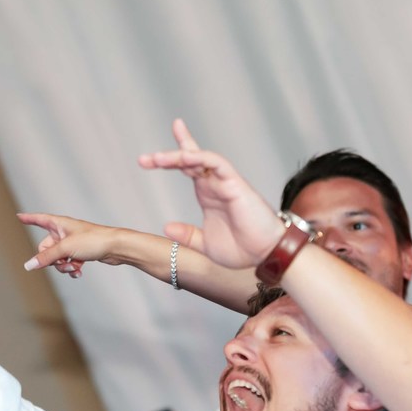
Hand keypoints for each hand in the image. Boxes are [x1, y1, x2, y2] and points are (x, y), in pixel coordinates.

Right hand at [19, 212, 123, 277]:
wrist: (116, 247)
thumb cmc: (94, 240)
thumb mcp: (66, 248)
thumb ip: (46, 258)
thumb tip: (29, 265)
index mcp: (59, 224)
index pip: (39, 219)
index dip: (28, 218)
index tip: (19, 216)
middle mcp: (65, 232)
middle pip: (46, 248)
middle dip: (52, 260)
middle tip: (63, 262)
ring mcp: (73, 243)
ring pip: (57, 258)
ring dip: (63, 266)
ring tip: (73, 268)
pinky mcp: (81, 252)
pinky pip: (68, 263)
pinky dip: (71, 268)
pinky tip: (79, 272)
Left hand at [137, 119, 281, 269]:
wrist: (266, 255)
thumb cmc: (243, 249)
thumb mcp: (205, 244)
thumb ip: (187, 235)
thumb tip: (167, 227)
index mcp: (208, 196)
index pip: (189, 169)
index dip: (173, 157)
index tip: (148, 156)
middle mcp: (215, 185)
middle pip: (191, 158)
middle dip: (168, 156)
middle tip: (145, 159)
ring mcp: (225, 182)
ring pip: (201, 159)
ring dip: (179, 155)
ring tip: (157, 160)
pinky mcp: (236, 183)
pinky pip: (217, 163)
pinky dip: (201, 157)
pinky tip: (185, 157)